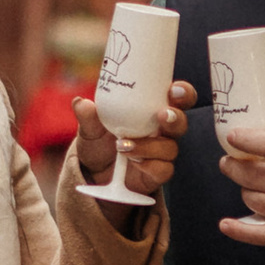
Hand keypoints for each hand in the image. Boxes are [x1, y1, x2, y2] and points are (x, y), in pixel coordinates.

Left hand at [72, 79, 194, 220]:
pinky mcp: (158, 173)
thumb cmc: (99, 143)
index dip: (183, 93)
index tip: (174, 89)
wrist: (94, 175)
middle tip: (163, 114)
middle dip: (176, 118)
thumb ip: (88, 117)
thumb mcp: (90, 129)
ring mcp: (161, 153)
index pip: (177, 98)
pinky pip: (163, 169)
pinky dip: (148, 164)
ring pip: (170, 147)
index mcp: (152, 111)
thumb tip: (81, 103)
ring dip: (149, 145)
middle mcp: (162, 131)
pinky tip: (133, 161)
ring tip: (123, 144)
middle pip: (181, 122)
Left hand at [218, 101, 264, 261]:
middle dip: (235, 167)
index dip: (247, 140)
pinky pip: (264, 235)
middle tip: (229, 161)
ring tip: (245, 183)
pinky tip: (226, 224)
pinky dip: (241, 231)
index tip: (233, 137)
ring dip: (244, 190)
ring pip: (256, 200)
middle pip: (257, 175)